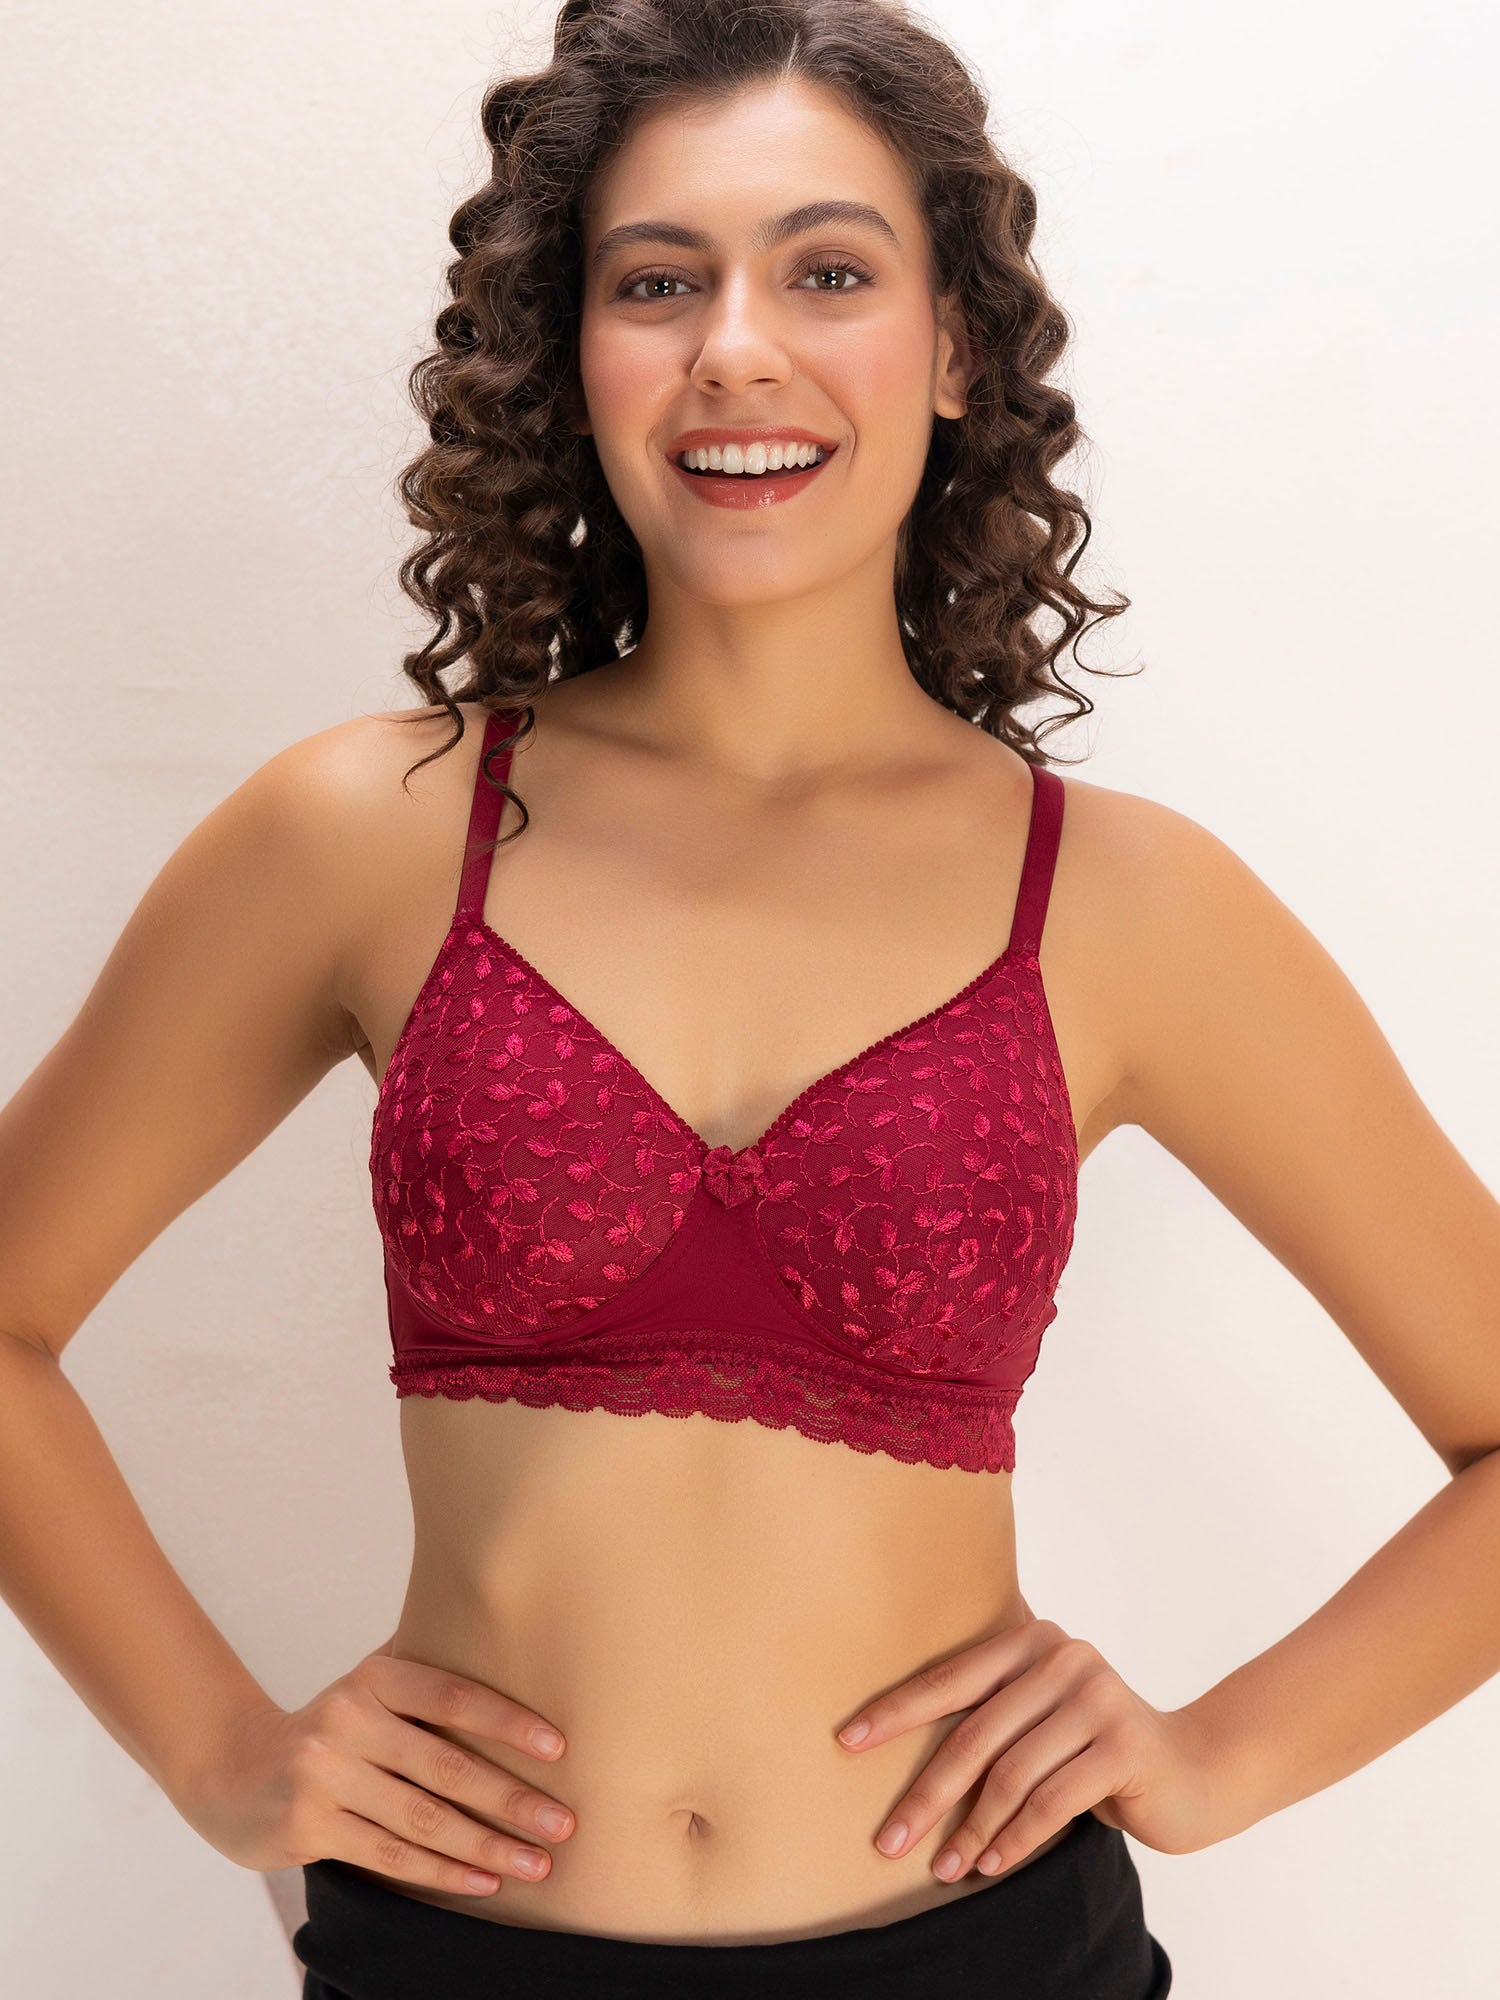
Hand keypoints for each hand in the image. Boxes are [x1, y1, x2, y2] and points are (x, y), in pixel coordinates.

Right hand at [177, 1641, 575, 1896]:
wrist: (235, 1770)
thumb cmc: (332, 1727)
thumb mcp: (370, 1685)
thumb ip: (426, 1668)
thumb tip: (513, 1631)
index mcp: (373, 1678)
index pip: (452, 1697)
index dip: (508, 1722)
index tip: (559, 1749)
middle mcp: (347, 1720)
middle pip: (445, 1766)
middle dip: (512, 1799)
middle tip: (564, 1823)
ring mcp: (323, 1776)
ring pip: (423, 1820)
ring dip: (487, 1847)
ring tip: (538, 1863)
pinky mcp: (308, 1827)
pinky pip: (391, 1856)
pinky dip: (444, 1873)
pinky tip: (485, 1882)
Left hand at [834, 1602, 1222, 1875]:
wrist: (1192, 1770)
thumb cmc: (1093, 1749)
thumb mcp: (1038, 1719)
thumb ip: (989, 1715)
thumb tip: (893, 1753)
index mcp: (1032, 1640)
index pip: (950, 1677)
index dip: (896, 1711)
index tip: (847, 1742)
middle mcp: (1064, 1657)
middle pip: (974, 1734)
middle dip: (926, 1793)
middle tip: (887, 1840)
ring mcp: (1098, 1698)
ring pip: (1010, 1775)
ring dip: (971, 1830)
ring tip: (944, 1869)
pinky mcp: (1124, 1746)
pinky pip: (1050, 1802)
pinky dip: (1013, 1839)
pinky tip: (991, 1864)